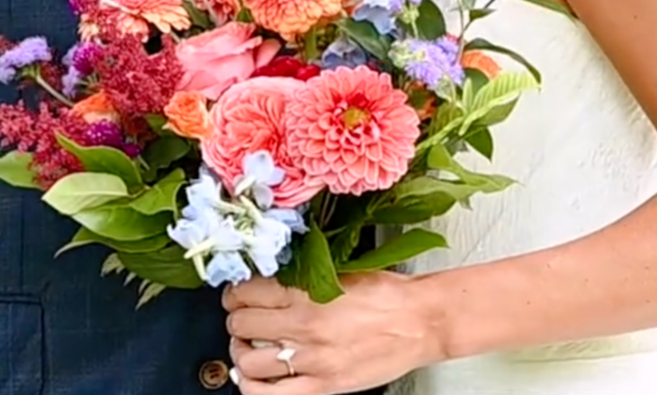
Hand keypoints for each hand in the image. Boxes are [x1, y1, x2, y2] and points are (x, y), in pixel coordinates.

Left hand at [223, 273, 439, 393]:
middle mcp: (304, 326)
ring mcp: (311, 359)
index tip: (238, 293)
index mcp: (308, 291)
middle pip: (241, 323)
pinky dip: (251, 387)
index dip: (236, 292)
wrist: (421, 321)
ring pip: (247, 360)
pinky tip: (253, 378)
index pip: (246, 291)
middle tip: (240, 316)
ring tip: (247, 345)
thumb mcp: (341, 272)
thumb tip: (269, 281)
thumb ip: (303, 278)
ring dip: (240, 351)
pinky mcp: (322, 386)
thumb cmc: (389, 296)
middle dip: (235, 318)